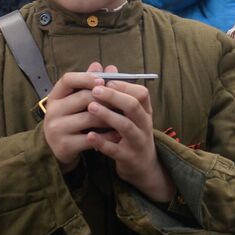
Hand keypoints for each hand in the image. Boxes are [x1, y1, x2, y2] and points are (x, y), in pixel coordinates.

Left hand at [84, 63, 172, 201]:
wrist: (143, 167)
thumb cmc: (132, 135)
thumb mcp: (129, 114)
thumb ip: (118, 91)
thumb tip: (107, 66)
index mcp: (145, 112)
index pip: (141, 93)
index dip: (124, 85)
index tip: (106, 80)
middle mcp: (144, 125)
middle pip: (133, 106)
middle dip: (114, 96)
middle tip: (95, 90)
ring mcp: (138, 142)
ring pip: (126, 126)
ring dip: (108, 115)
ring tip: (91, 108)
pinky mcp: (129, 158)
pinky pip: (116, 149)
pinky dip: (102, 143)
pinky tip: (90, 136)